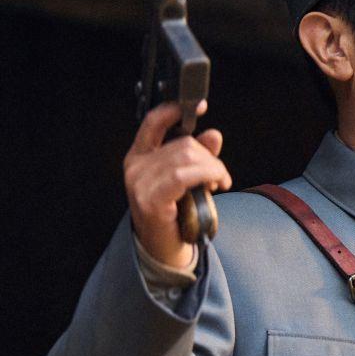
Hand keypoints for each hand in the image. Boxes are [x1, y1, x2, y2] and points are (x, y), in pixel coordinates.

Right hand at [125, 98, 227, 269]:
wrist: (164, 250)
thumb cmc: (174, 214)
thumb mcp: (187, 179)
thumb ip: (197, 155)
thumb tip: (213, 134)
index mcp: (138, 157)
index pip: (153, 121)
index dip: (175, 109)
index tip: (199, 105)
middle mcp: (135, 167)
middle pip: (182, 143)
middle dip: (209, 157)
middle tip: (219, 175)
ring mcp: (140, 184)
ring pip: (187, 157)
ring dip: (213, 168)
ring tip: (219, 183)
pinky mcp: (151, 200)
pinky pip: (184, 176)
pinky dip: (207, 175)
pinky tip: (216, 185)